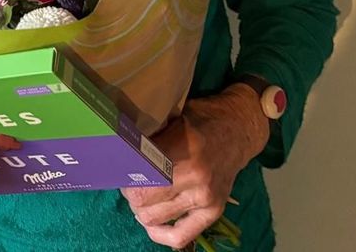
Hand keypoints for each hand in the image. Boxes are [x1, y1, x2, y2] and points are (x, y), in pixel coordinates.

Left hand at [120, 86, 266, 248]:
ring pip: (155, 218)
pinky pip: (180, 236)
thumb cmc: (201, 118)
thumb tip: (117, 151)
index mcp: (184, 148)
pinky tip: (151, 222)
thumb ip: (150, 137)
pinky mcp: (214, 212)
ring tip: (141, 195)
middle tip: (128, 180)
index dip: (123, 170)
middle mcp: (196, 177)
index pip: (140, 171)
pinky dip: (159, 234)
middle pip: (143, 198)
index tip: (118, 165)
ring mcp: (206, 198)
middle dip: (129, 190)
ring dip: (140, 209)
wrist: (238, 129)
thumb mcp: (172, 118)